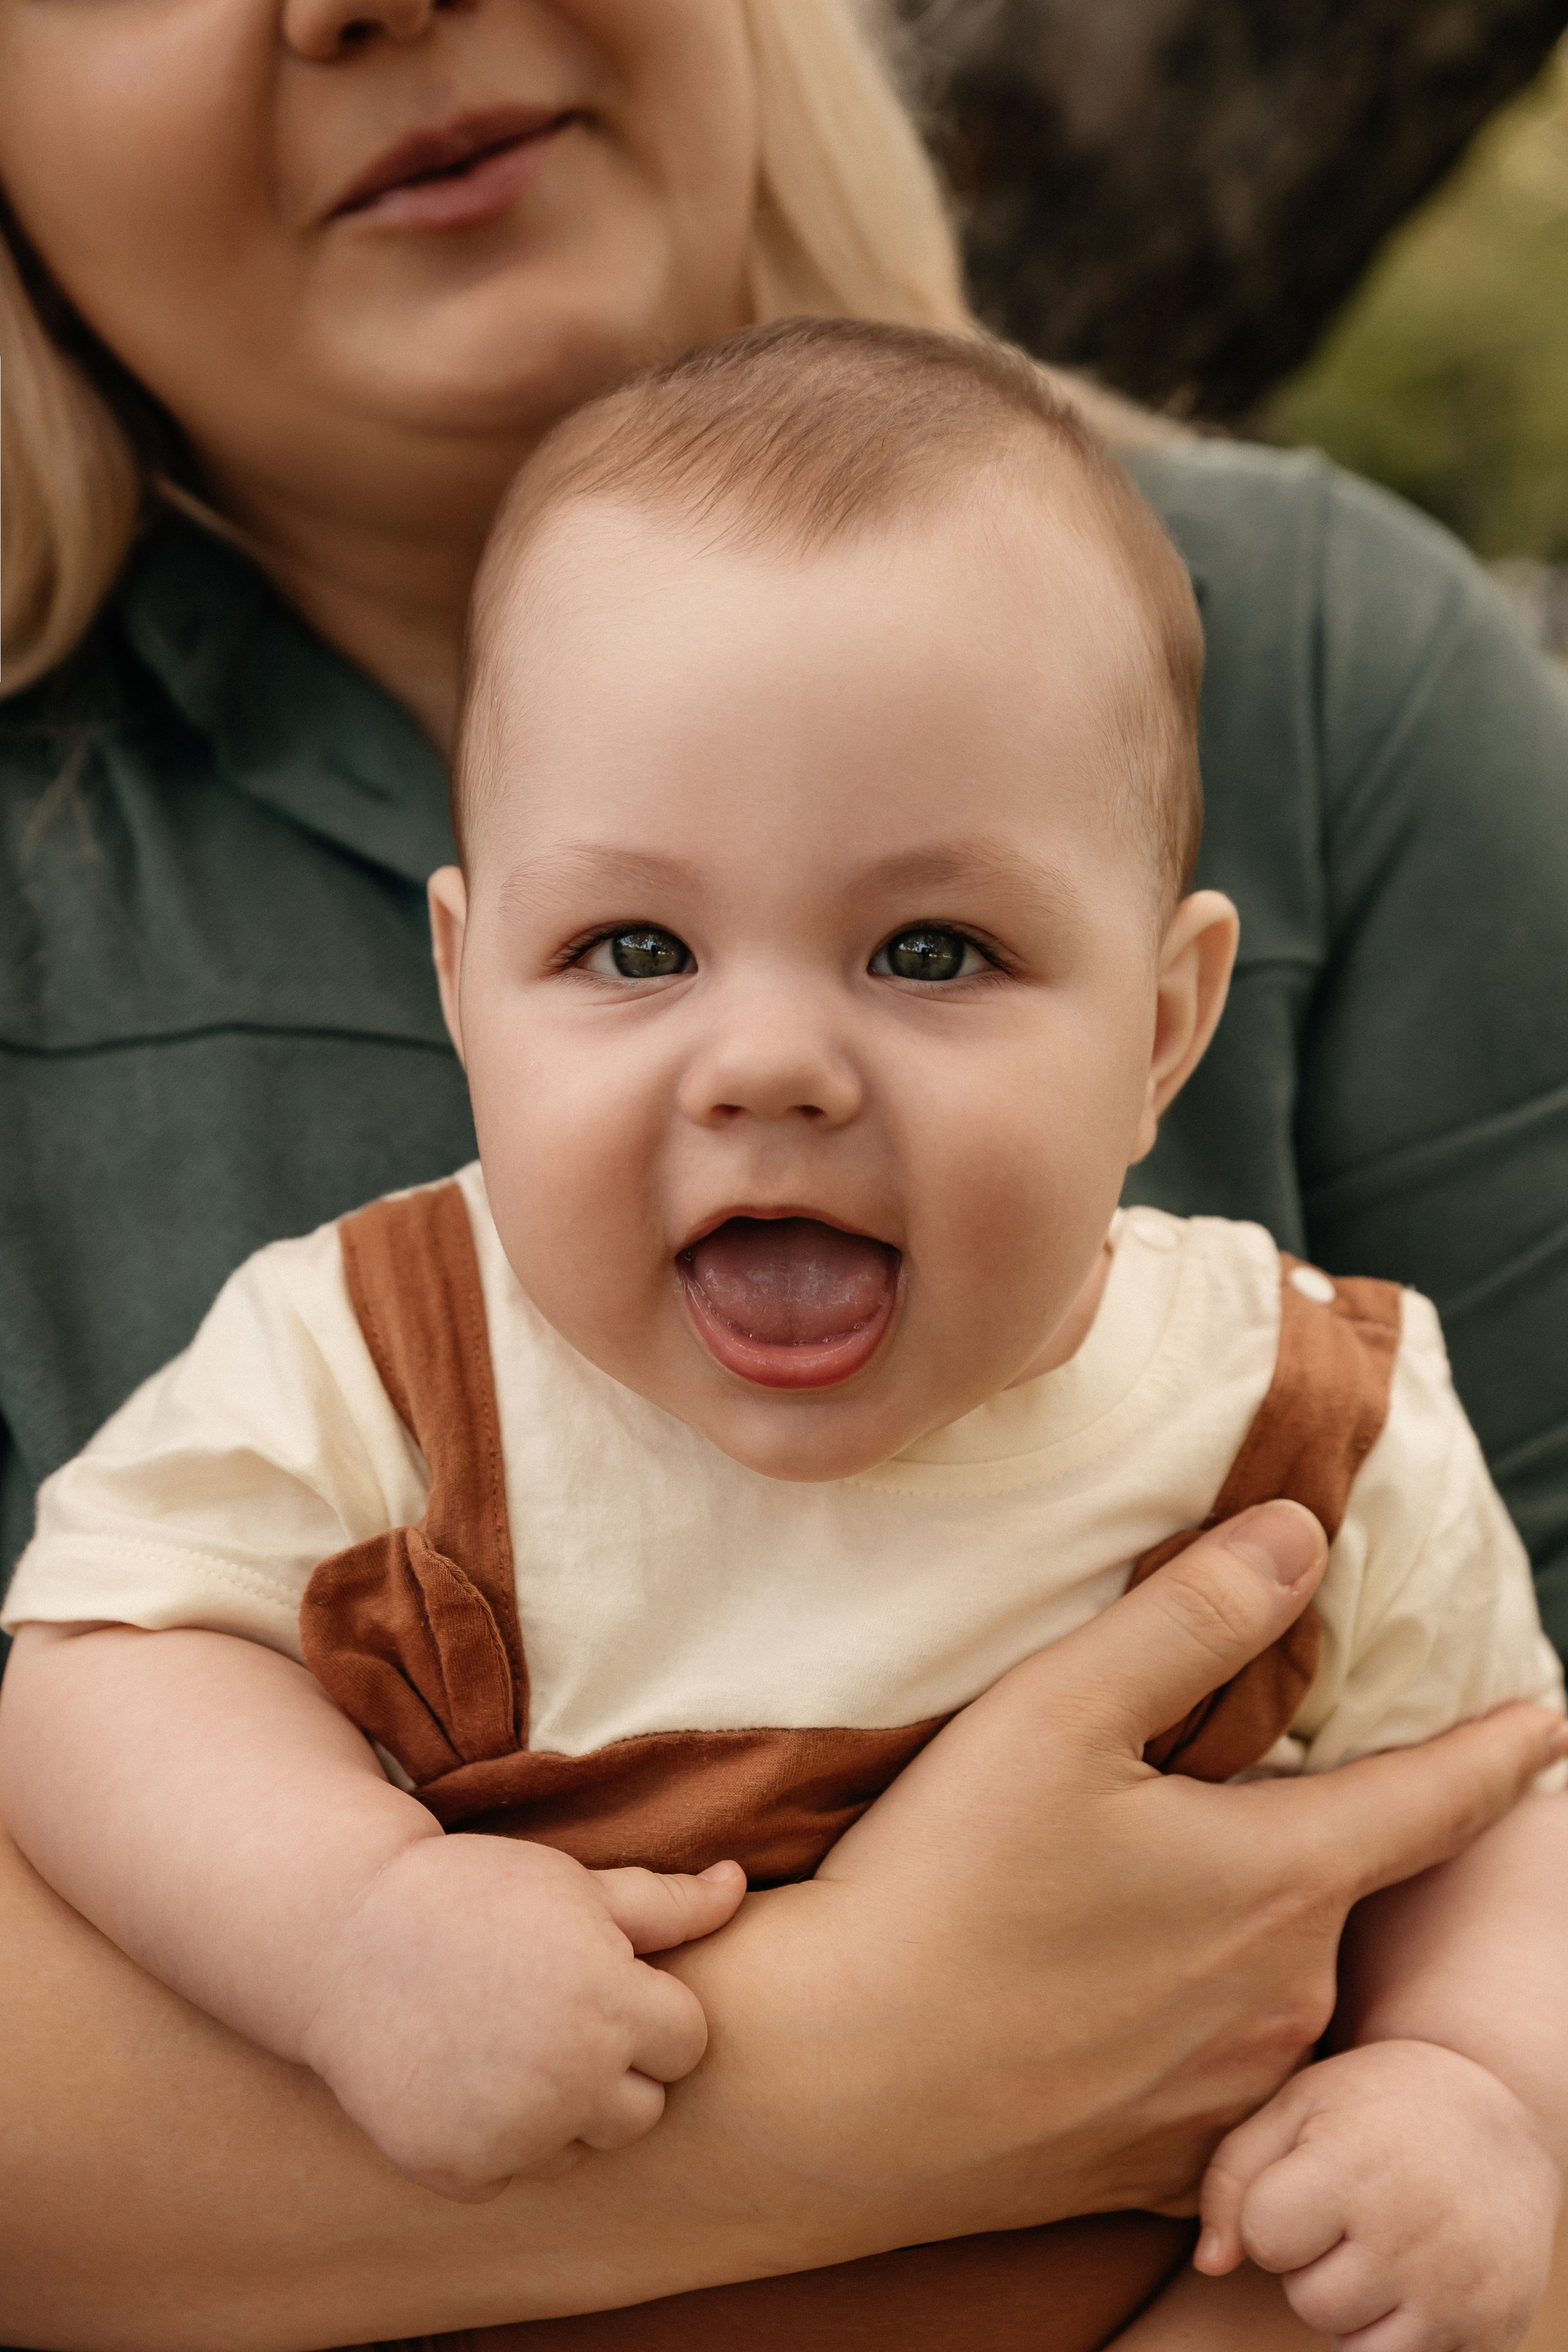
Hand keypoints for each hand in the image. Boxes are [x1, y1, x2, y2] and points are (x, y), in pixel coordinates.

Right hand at [299, 1836, 744, 2200]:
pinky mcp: (462, 2172)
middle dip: (616, 2066)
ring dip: (562, 2108)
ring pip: (584, 2147)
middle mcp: (571, 2079)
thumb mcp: (574, 1884)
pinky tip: (463, 2075)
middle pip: (645, 2109)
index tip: (602, 1979)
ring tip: (507, 2040)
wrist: (345, 1936)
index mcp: (612, 2002)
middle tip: (552, 2011)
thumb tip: (739, 1887)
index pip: (688, 2042)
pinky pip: (517, 2171)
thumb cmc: (473, 1894)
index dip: (650, 2009)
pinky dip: (498, 2136)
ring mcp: (514, 2133)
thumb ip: (666, 1903)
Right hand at [668, 1502, 1567, 2246]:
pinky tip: (1083, 2008)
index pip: (1434, 1800)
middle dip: (1283, 1841)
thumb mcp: (1055, 1710)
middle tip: (1163, 1813)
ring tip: (1097, 1912)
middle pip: (1323, 1886)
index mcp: (1279, 1879)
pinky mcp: (1168, 2164)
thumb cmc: (942, 1884)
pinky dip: (1176, 2033)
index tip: (1548, 1724)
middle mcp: (1287, 1996)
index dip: (1498, 1752)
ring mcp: (1233, 2093)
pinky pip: (1211, 2080)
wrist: (835, 2086)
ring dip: (1224, 1935)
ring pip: (1268, 1981)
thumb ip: (1192, 1613)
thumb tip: (1301, 1534)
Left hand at [1196, 2041, 1561, 2349]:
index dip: (1273, 2212)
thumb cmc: (1379, 2105)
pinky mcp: (1494, 2329)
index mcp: (1356, 2169)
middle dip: (1313, 2263)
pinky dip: (1404, 2332)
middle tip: (1352, 2213)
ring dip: (1354, 2306)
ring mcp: (1459, 2292)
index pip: (1264, 2236)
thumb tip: (1209, 2264)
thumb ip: (1235, 2175)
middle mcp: (1411, 2237)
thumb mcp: (1299, 2105)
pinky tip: (1417, 2278)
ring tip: (1381, 2245)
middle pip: (1308, 2301)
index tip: (1307, 2182)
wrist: (1505, 2113)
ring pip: (1355, 2347)